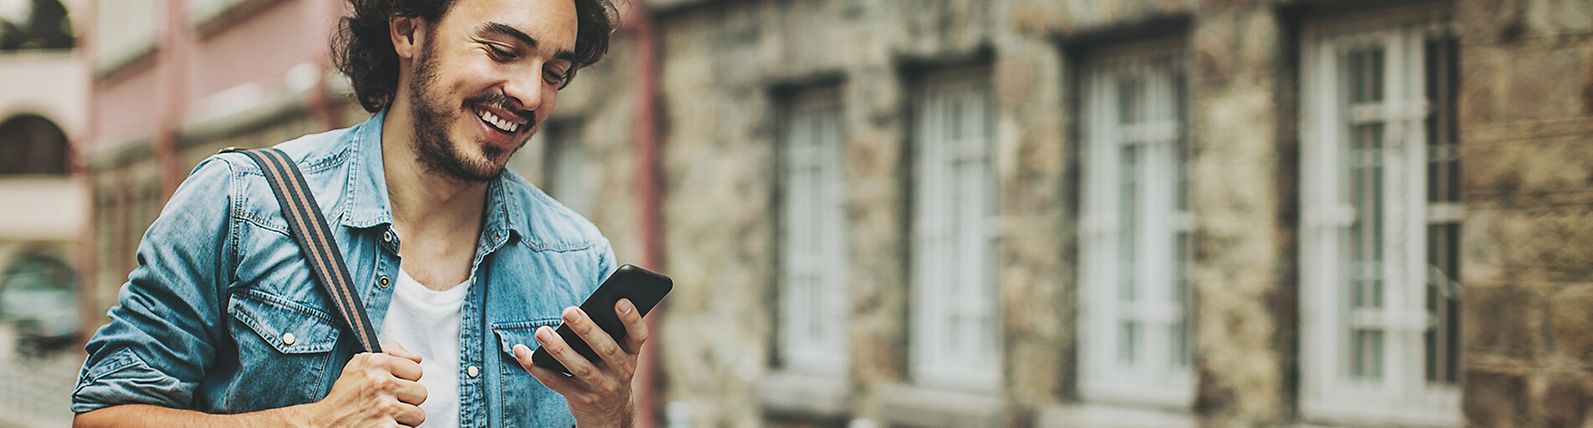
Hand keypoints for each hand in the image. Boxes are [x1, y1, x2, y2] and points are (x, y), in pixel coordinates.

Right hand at [303, 341, 427, 426]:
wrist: (323, 424)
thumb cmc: (345, 395)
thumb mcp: (360, 365)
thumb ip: (390, 353)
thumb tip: (417, 359)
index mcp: (376, 362)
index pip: (417, 371)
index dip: (405, 381)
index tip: (390, 387)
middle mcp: (380, 382)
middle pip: (421, 393)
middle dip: (406, 401)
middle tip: (387, 404)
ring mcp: (384, 407)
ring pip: (418, 415)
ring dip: (403, 419)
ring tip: (384, 417)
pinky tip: (380, 426)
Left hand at [512, 299, 647, 427]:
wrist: (610, 413)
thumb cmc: (609, 368)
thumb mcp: (619, 354)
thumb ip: (609, 332)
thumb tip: (579, 310)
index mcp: (632, 354)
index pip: (638, 335)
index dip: (631, 318)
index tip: (620, 301)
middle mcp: (621, 372)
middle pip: (605, 349)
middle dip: (587, 329)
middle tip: (568, 311)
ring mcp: (601, 388)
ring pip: (579, 367)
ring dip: (559, 348)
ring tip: (541, 331)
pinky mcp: (580, 399)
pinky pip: (555, 382)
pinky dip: (536, 367)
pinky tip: (521, 352)